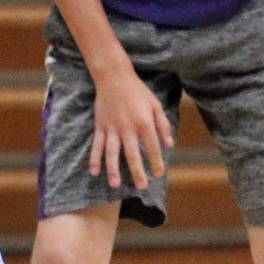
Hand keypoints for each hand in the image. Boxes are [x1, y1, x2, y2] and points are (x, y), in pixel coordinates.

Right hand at [89, 68, 172, 190]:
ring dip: (113, 170)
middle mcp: (128, 128)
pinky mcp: (100, 126)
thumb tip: (169, 144)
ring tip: (115, 185)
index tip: (159, 173)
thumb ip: (163, 125)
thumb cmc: (138, 91)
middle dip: (137, 172)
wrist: (114, 77)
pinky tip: (93, 171)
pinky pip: (96, 145)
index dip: (157, 162)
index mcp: (144, 122)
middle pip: (132, 155)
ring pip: (112, 153)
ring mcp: (112, 128)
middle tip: (141, 187)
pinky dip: (94, 158)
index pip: (153, 147)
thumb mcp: (155, 105)